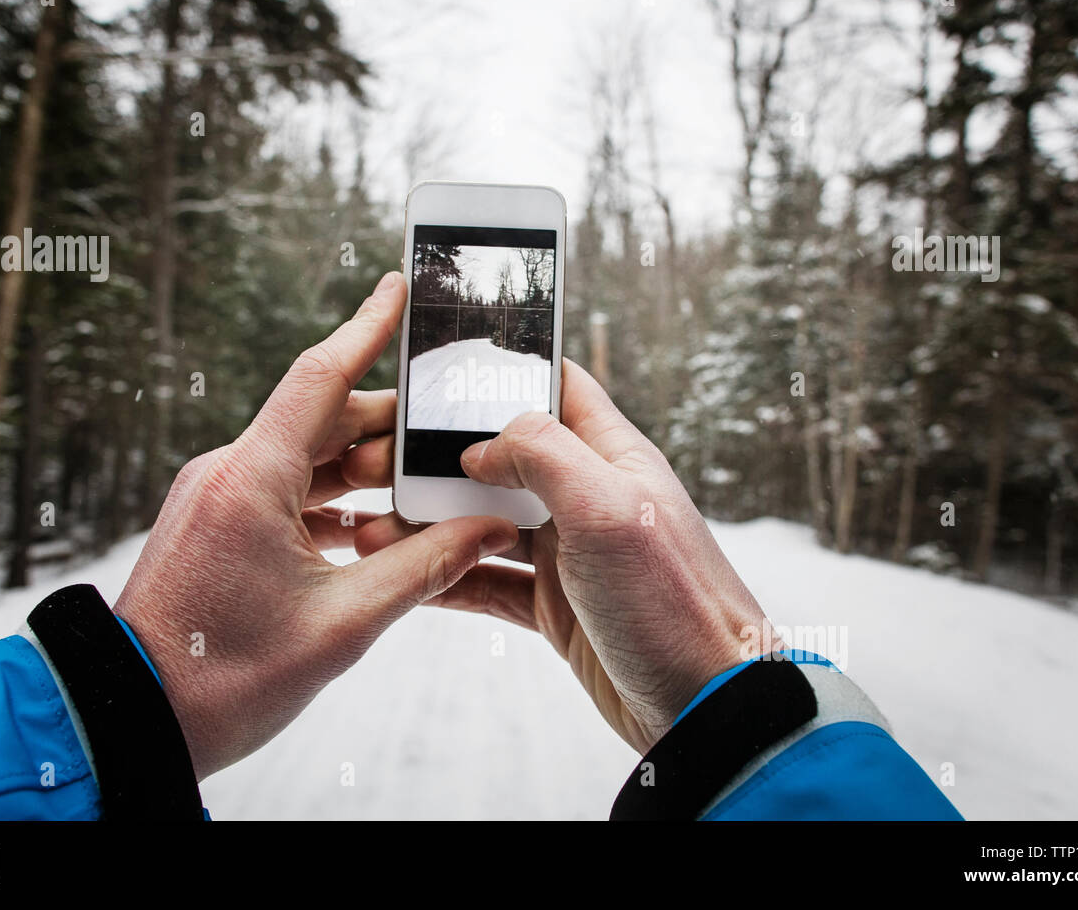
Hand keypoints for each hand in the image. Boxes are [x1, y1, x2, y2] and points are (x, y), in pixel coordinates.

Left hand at [114, 271, 518, 779]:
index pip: (320, 378)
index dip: (366, 327)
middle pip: (325, 419)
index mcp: (251, 480)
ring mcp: (217, 496)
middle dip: (390, 426)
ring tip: (425, 491)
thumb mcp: (342, 623)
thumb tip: (488, 530)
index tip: (399, 286)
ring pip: (307, 458)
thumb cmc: (223, 677)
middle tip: (451, 436)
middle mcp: (228, 472)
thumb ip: (424, 566)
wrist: (134, 720)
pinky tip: (376, 529)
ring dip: (364, 472)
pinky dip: (333, 502)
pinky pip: (285, 490)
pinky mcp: (216, 521)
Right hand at [355, 360, 778, 753]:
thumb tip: (482, 443)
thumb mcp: (608, 508)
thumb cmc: (675, 604)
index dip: (503, 370)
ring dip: (431, 520)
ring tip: (371, 522)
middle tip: (377, 459)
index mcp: (613, 457)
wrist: (705, 708)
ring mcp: (569, 553)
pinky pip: (487, 580)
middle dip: (440, 454)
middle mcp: (588, 497)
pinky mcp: (554, 606)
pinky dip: (446, 574)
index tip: (439, 372)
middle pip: (503, 455)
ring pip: (485, 520)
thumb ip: (544, 454)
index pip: (556, 386)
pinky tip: (402, 571)